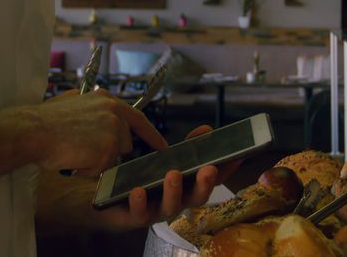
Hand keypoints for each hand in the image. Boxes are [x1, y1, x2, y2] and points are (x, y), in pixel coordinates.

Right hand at [33, 90, 167, 175]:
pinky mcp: (109, 149)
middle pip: (124, 142)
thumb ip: (84, 102)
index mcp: (107, 99)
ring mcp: (114, 130)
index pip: (138, 118)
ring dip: (96, 160)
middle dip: (108, 151)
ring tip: (73, 150)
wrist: (33, 130)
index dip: (151, 134)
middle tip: (84, 150)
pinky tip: (73, 158)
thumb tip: (82, 97)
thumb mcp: (68, 101)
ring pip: (113, 158)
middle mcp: (115, 112)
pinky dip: (87, 169)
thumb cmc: (44, 120)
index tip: (162, 147)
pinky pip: (101, 169)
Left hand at [95, 125, 243, 230]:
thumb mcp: (167, 159)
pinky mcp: (134, 217)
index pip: (211, 181)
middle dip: (204, 184)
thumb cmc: (143, 179)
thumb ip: (188, 147)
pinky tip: (138, 190)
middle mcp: (176, 202)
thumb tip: (206, 130)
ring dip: (174, 191)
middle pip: (196, 198)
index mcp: (186, 188)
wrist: (109, 200)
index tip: (238, 156)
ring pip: (170, 208)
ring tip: (173, 175)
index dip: (226, 170)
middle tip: (208, 169)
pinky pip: (139, 214)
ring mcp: (156, 211)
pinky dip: (140, 203)